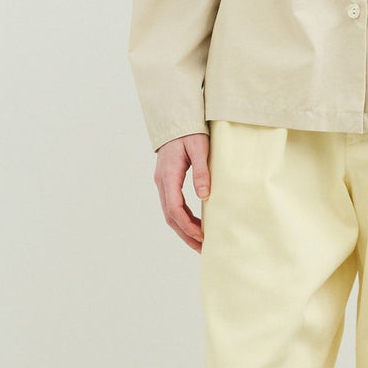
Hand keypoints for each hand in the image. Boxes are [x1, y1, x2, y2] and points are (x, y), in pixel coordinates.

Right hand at [153, 132, 210, 251]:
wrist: (176, 119)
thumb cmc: (190, 131)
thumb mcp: (200, 148)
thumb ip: (202, 171)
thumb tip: (205, 196)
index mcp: (169, 174)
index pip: (175, 208)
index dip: (188, 225)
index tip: (202, 236)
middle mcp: (162, 181)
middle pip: (170, 216)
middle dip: (185, 234)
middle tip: (203, 248)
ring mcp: (162, 182)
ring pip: (169, 213)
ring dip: (183, 229)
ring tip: (199, 243)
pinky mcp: (166, 181)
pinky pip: (172, 205)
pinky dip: (182, 219)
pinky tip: (194, 225)